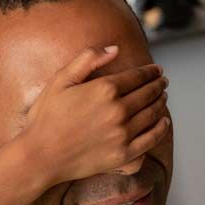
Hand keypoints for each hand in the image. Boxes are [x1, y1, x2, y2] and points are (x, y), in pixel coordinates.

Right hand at [19, 46, 169, 185]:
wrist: (40, 156)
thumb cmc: (46, 117)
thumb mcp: (61, 80)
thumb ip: (88, 59)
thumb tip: (115, 49)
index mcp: (104, 89)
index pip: (138, 76)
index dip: (150, 71)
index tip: (157, 69)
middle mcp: (118, 110)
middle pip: (148, 94)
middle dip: (158, 85)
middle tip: (162, 82)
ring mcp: (122, 134)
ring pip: (152, 114)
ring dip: (161, 103)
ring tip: (163, 97)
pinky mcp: (123, 155)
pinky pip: (151, 139)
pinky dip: (161, 129)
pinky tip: (164, 122)